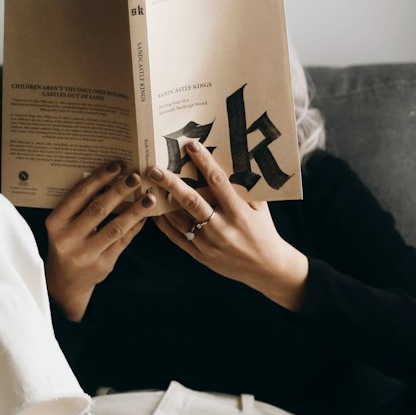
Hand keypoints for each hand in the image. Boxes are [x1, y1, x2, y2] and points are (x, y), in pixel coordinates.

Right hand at [45, 162, 154, 321]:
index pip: (79, 195)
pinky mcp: (103, 265)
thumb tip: (111, 177)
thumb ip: (80, 205)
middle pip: (98, 209)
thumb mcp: (63, 224)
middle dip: (120, 190)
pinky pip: (123, 241)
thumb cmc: (66, 242)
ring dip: (135, 210)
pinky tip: (145, 216)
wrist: (65, 281)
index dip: (100, 178)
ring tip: (149, 197)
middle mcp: (68, 239)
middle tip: (136, 176)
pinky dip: (135, 226)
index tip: (117, 165)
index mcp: (55, 223)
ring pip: (115, 227)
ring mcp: (86, 254)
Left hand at [149, 140, 308, 311]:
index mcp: (239, 212)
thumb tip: (232, 162)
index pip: (218, 182)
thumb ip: (246, 188)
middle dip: (171, 183)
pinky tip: (155, 211)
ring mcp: (209, 243)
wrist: (266, 268)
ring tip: (149, 187)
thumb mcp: (260, 208)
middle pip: (191, 200)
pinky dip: (164, 224)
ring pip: (180, 220)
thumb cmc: (264, 231)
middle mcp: (222, 227)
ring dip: (163, 203)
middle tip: (154, 169)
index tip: (191, 146)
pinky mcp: (201, 255)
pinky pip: (177, 238)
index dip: (204, 162)